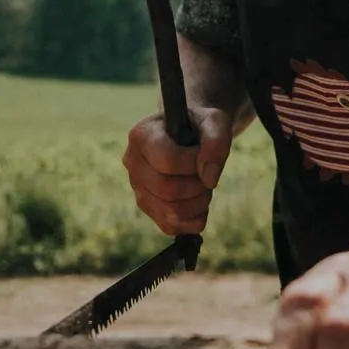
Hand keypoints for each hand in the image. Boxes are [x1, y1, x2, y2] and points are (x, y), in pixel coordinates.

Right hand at [123, 106, 232, 234]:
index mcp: (142, 135)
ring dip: (199, 203)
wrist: (189, 134)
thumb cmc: (199, 126)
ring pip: (171, 213)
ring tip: (203, 185)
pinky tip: (197, 200)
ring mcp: (137, 188)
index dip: (194, 164)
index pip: (167, 161)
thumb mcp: (214, 122)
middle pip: (168, 190)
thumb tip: (209, 178)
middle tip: (207, 174)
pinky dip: (193, 219)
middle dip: (199, 186)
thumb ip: (216, 142)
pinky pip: (171, 227)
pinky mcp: (147, 207)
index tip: (203, 155)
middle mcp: (132, 163)